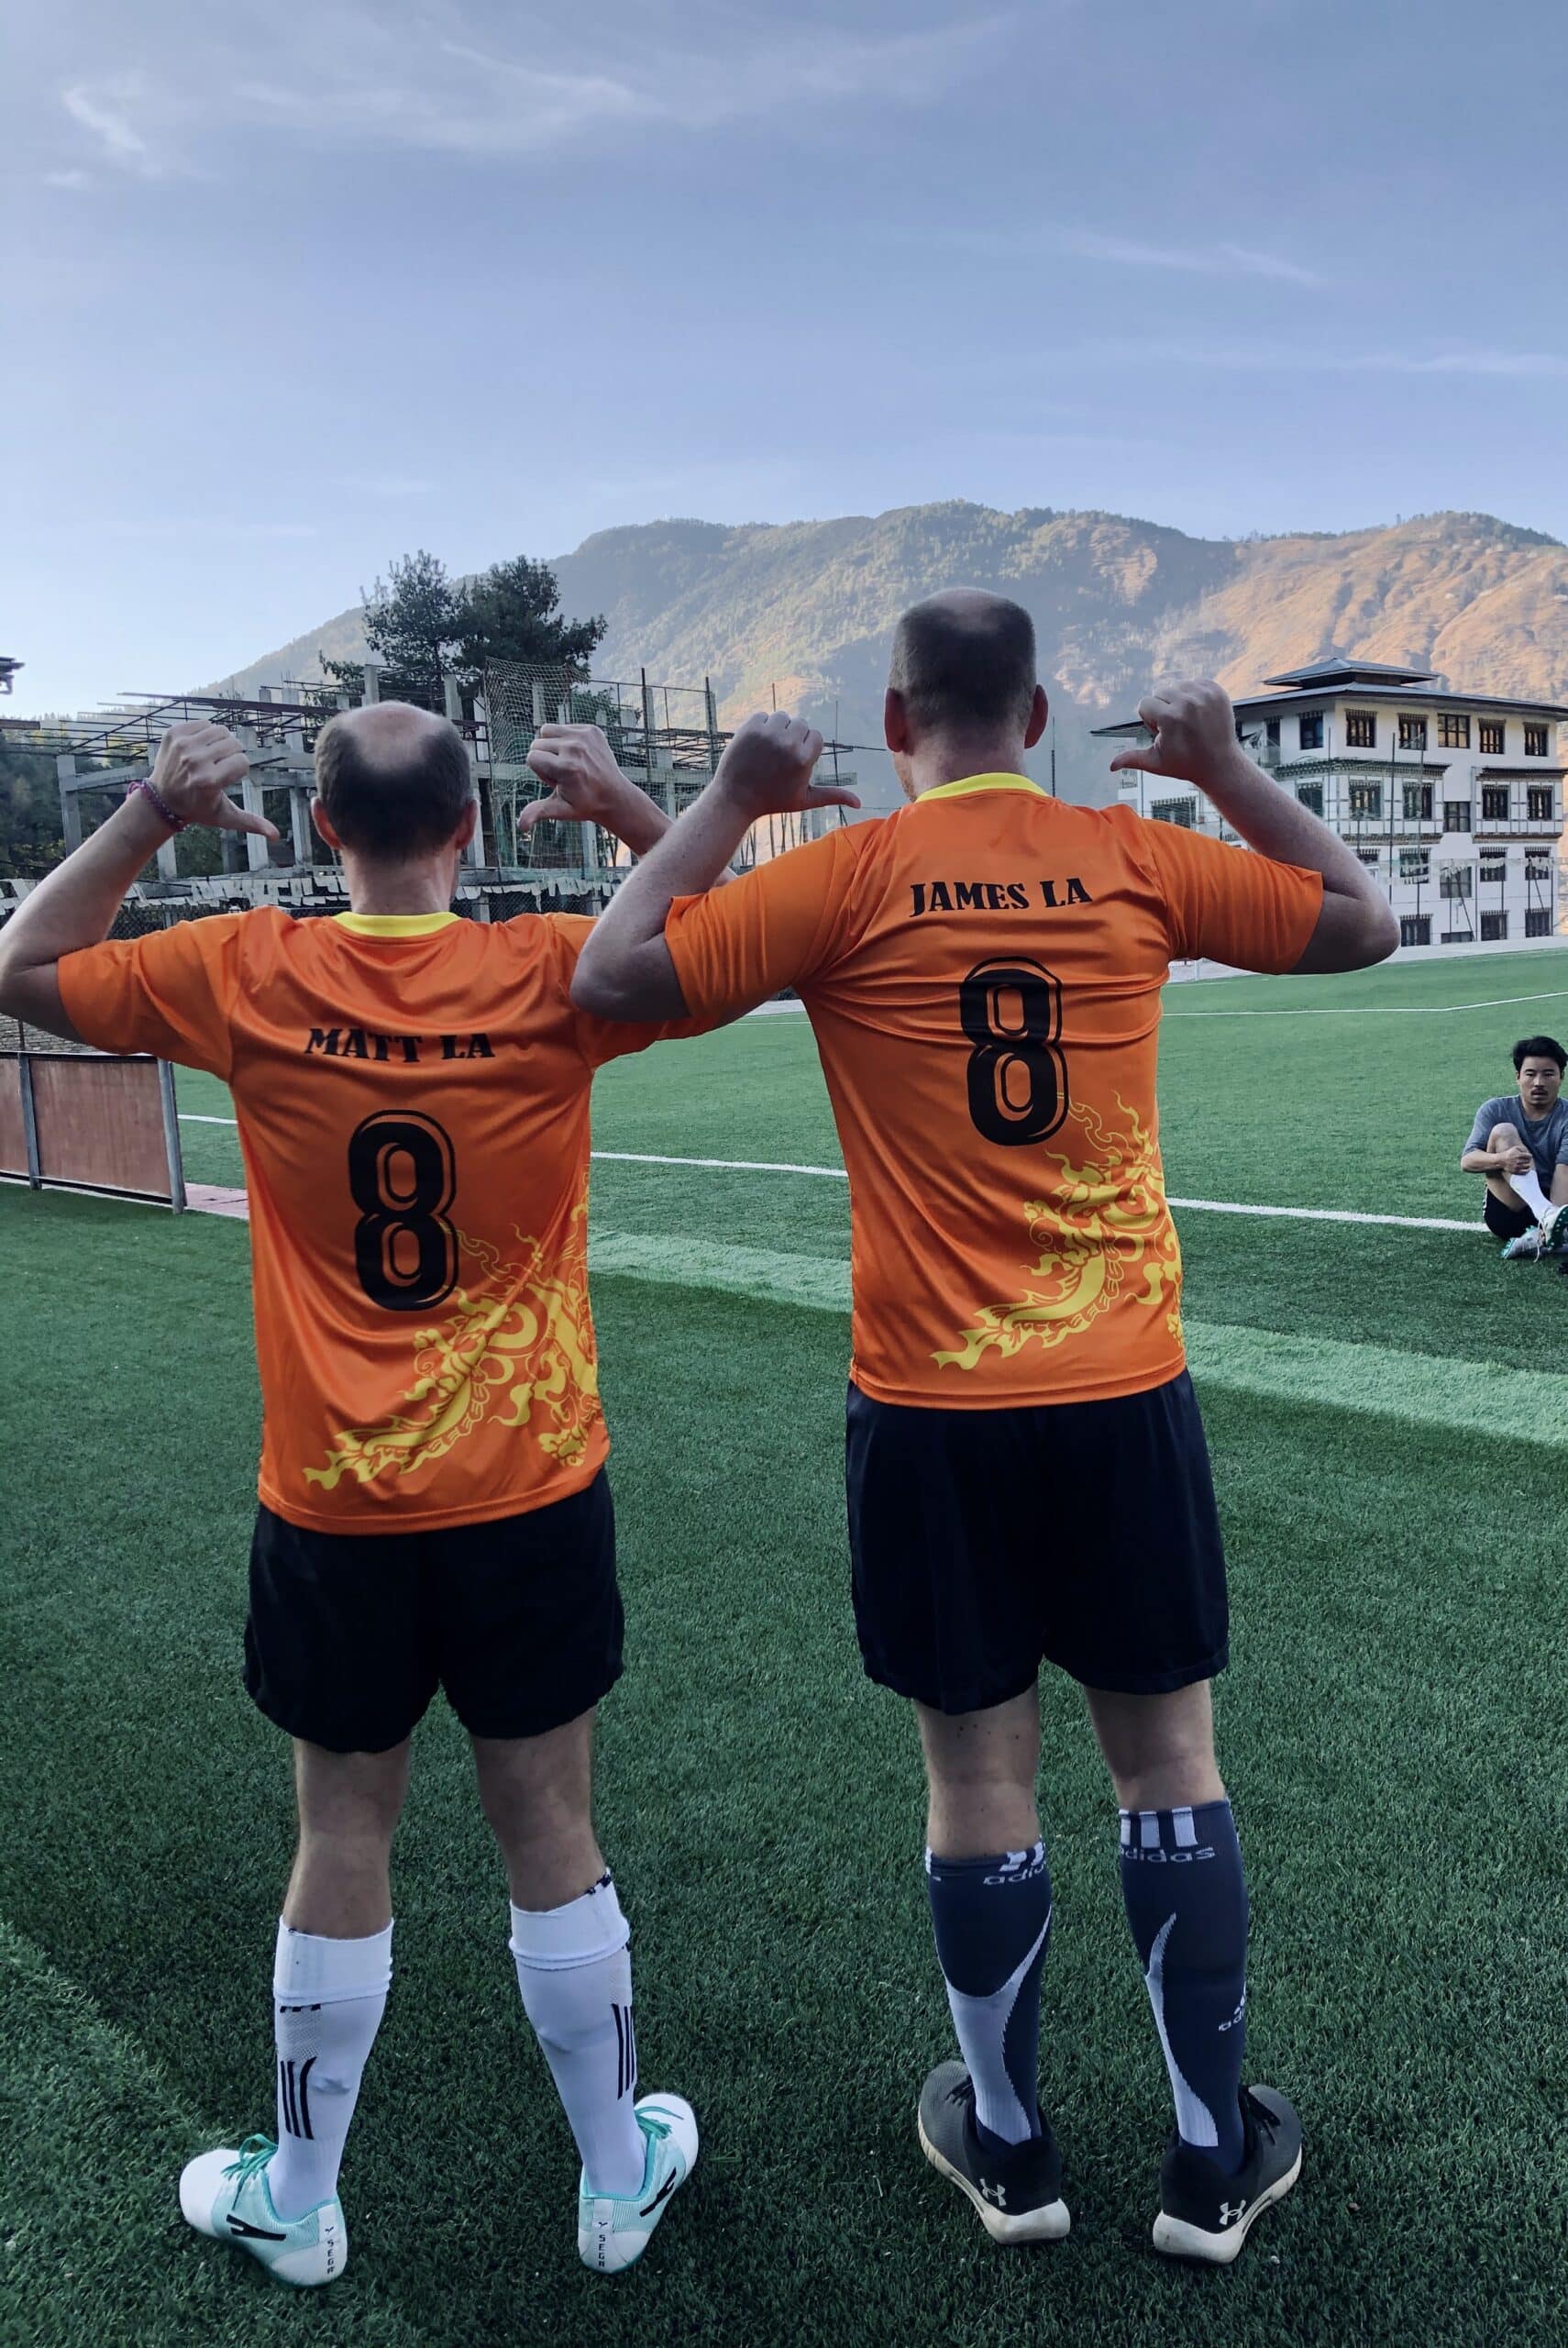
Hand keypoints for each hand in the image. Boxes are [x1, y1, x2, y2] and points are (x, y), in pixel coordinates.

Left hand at [148, 721, 277, 836]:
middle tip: (219, 766)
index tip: (225, 779)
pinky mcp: (173, 733)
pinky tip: (198, 748)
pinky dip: (205, 733)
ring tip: (211, 756)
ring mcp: (182, 745)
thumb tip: (276, 835)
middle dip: (231, 754)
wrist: (162, 800)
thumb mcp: (225, 817)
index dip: (239, 770)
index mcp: (209, 781)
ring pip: (220, 730)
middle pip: (234, 743)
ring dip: (220, 742)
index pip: (243, 762)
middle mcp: (195, 761)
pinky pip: (203, 723)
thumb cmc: (198, 808)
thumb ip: (251, 823)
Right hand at [521, 724, 633, 832]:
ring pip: (547, 730)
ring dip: (552, 744)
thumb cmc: (585, 804)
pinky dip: (566, 738)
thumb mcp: (560, 810)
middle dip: (544, 758)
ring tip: (567, 761)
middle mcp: (575, 748)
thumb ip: (538, 812)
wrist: (614, 795)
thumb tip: (521, 826)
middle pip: (537, 743)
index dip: (539, 771)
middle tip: (563, 773)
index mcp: (566, 767)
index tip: (556, 781)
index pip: (531, 757)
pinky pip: (564, 726)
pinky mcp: (591, 729)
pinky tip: (578, 755)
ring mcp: (584, 736)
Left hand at [712, 711, 859, 816]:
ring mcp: (768, 734)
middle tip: (778, 758)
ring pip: (782, 716)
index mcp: (804, 759)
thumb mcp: (805, 800)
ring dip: (777, 729)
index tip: (792, 763)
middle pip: (800, 724)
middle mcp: (788, 744)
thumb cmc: (772, 801)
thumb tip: (860, 803)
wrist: (735, 798)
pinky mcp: (750, 728)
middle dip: (792, 737)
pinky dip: (760, 726)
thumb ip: (833, 796)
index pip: (815, 736)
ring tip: (767, 750)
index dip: (805, 748)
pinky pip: (763, 715)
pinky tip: (755, 746)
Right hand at [1108, 679, 1241, 788]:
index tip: (1164, 733)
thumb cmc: (1186, 764)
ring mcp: (1205, 695)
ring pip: (1177, 684)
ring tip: (1188, 719)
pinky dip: (1194, 694)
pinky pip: (1195, 682)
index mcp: (1170, 717)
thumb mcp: (1156, 763)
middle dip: (1163, 708)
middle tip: (1177, 728)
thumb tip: (1111, 766)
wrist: (1220, 764)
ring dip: (1178, 699)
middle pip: (1160, 691)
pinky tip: (1199, 712)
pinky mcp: (1217, 691)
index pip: (1145, 704)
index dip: (1151, 720)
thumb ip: (1132, 759)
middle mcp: (1188, 702)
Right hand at [1500, 1145, 1533, 1176]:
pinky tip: (1527, 1169)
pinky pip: (1524, 1172)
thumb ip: (1522, 1148)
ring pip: (1527, 1166)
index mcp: (1518, 1155)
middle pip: (1528, 1161)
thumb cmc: (1510, 1153)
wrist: (1501, 1160)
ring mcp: (1516, 1167)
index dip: (1529, 1156)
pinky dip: (1527, 1170)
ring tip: (1526, 1164)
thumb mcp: (1515, 1148)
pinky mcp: (1515, 1171)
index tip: (1528, 1156)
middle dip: (1528, 1160)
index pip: (1529, 1156)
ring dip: (1527, 1165)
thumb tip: (1528, 1152)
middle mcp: (1517, 1161)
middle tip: (1526, 1160)